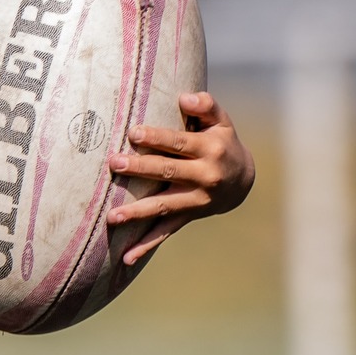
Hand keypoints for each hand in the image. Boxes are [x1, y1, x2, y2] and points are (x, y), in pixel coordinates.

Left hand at [105, 91, 255, 264]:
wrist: (243, 180)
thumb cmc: (222, 142)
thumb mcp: (221, 122)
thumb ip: (205, 106)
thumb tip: (185, 97)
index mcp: (209, 150)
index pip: (179, 143)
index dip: (156, 138)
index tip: (132, 132)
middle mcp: (204, 177)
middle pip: (167, 172)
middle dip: (140, 169)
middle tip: (114, 164)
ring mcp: (196, 201)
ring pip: (164, 207)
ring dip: (138, 213)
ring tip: (112, 217)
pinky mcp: (189, 217)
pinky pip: (166, 232)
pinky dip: (147, 246)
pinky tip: (126, 258)